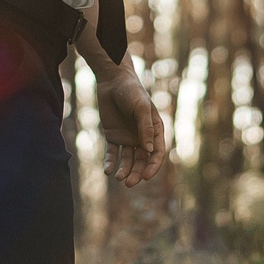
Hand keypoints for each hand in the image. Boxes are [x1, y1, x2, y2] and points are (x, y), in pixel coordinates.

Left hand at [96, 62, 166, 188]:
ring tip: (118, 177)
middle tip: (129, 183)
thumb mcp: (141, 107)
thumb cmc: (131, 91)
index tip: (145, 177)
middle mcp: (142, 137)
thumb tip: (149, 151)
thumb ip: (145, 128)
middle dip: (136, 173)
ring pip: (127, 159)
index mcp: (154, 130)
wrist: (112, 81)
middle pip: (141, 160)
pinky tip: (107, 171)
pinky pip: (112, 153)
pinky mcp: (113, 136)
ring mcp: (127, 137)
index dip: (152, 167)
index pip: (156, 154)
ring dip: (124, 170)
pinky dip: (110, 162)